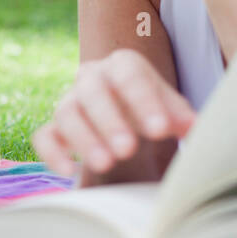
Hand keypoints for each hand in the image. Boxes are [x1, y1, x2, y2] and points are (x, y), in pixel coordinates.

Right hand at [31, 50, 195, 177]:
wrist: (125, 115)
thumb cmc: (150, 109)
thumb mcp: (169, 109)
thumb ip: (180, 116)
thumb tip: (193, 127)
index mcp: (123, 65)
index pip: (131, 77)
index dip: (145, 103)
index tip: (161, 131)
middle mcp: (91, 77)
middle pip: (94, 93)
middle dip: (110, 122)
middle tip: (128, 150)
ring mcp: (70, 100)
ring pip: (67, 114)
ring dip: (85, 139)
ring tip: (105, 165)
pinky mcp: (54, 127)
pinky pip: (44, 137)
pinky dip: (53, 154)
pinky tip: (70, 172)